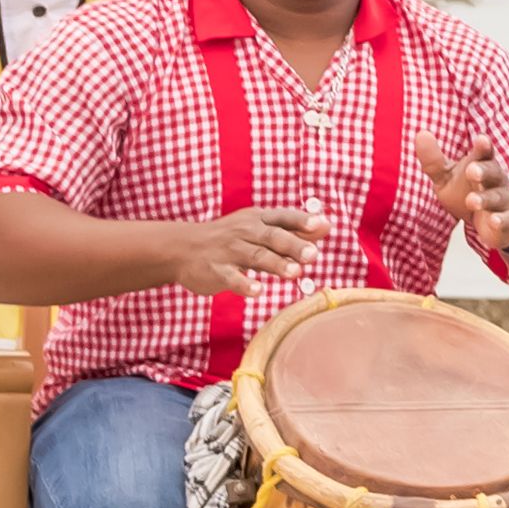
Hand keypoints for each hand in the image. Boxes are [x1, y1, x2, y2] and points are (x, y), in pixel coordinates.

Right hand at [160, 206, 335, 296]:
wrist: (181, 248)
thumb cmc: (229, 238)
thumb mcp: (258, 228)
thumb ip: (292, 230)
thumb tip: (326, 226)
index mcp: (257, 219)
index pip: (283, 217)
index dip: (302, 221)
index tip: (321, 225)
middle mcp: (244, 231)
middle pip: (272, 237)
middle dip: (293, 245)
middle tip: (313, 255)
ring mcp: (229, 251)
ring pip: (255, 256)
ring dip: (276, 264)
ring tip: (295, 273)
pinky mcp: (216, 270)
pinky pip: (231, 278)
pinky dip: (244, 284)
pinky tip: (258, 290)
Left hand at [412, 133, 508, 254]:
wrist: (492, 223)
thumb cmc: (466, 192)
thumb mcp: (446, 177)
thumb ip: (434, 160)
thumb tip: (421, 134)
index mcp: (482, 164)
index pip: (484, 153)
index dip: (483, 147)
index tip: (481, 139)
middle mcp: (495, 180)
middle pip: (492, 172)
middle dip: (483, 171)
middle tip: (471, 171)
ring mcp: (503, 200)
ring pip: (496, 197)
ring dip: (485, 199)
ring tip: (472, 201)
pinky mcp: (508, 221)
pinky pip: (507, 220)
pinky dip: (501, 221)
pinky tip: (494, 221)